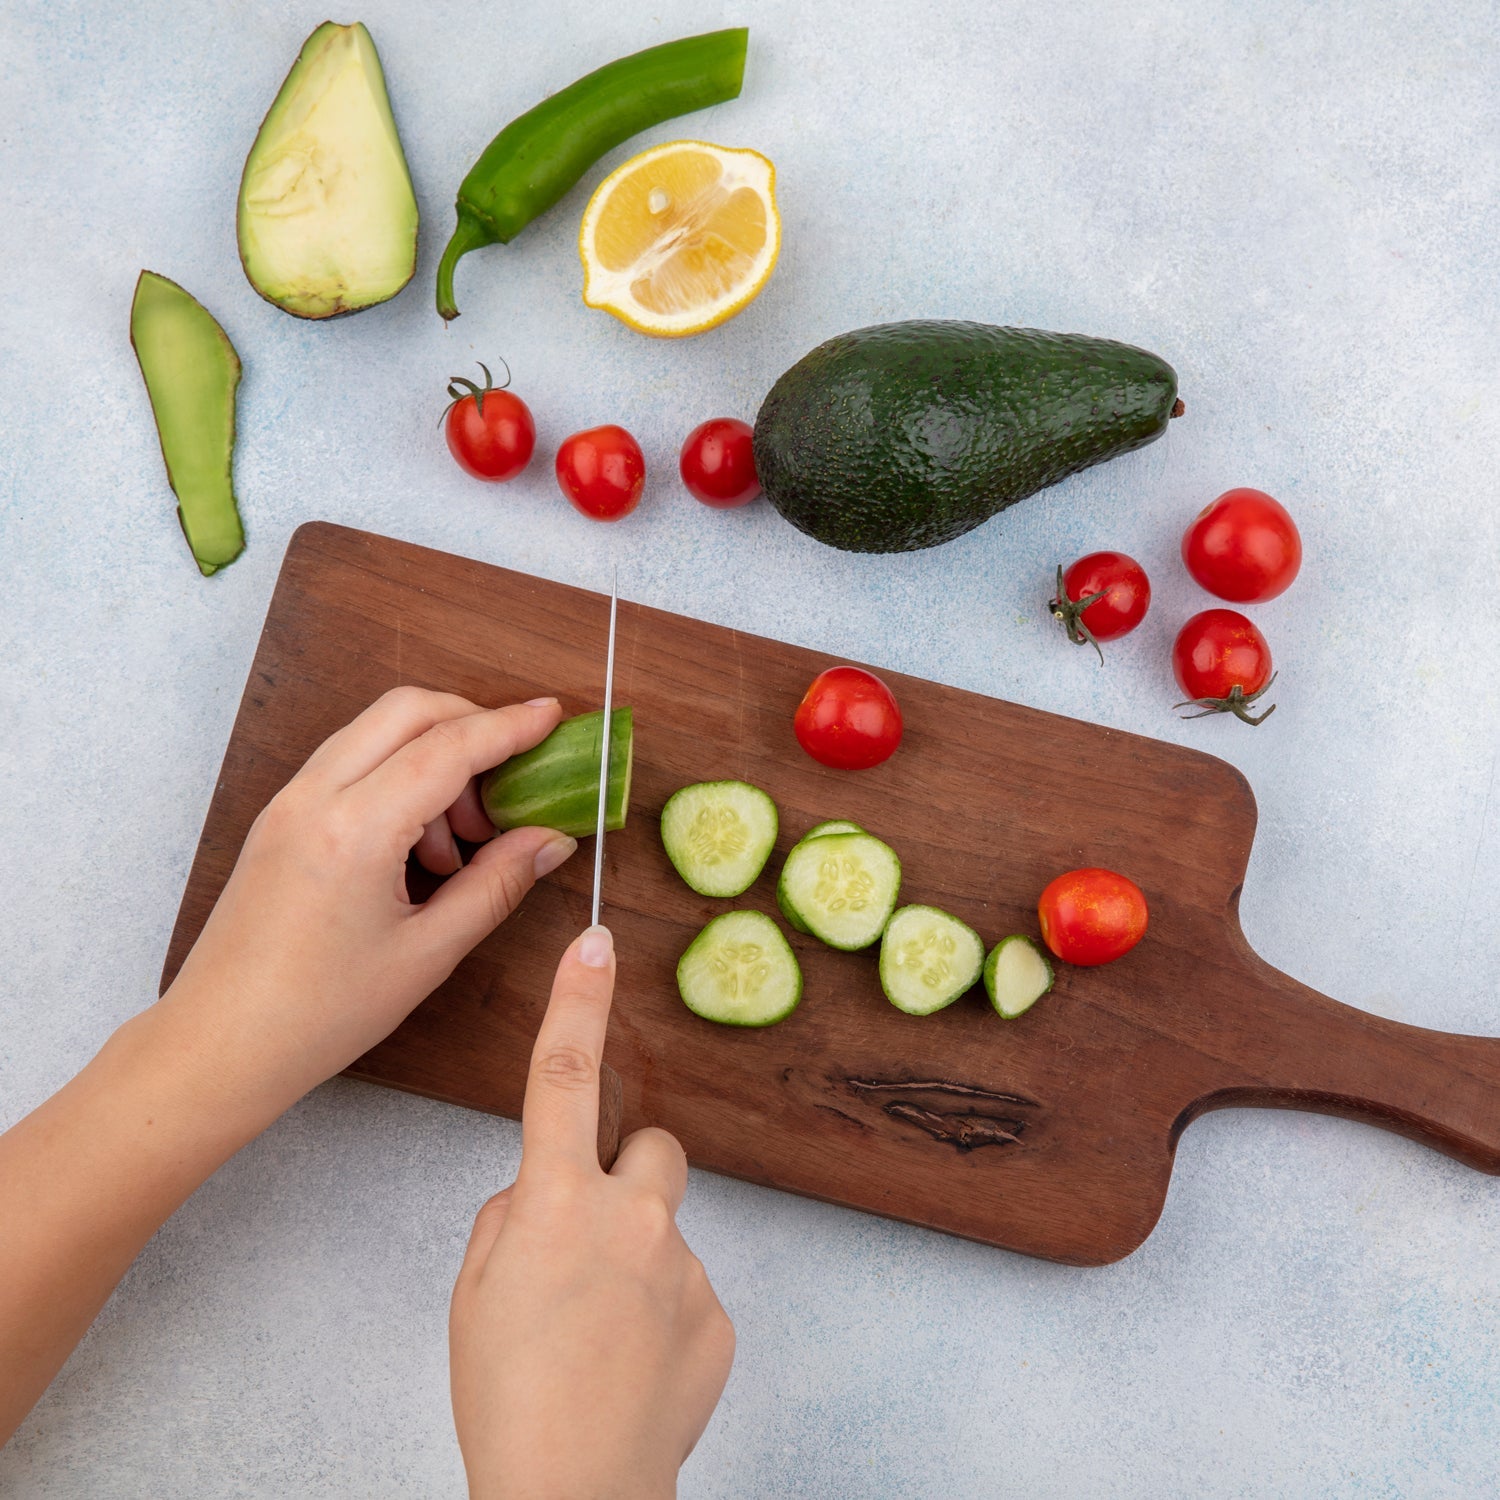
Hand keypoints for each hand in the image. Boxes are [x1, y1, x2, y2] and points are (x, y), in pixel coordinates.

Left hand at [161, 687, 577, 1118]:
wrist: (220, 1044)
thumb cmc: (317, 1014)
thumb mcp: (427, 953)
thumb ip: (496, 885)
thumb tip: (549, 841)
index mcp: (353, 830)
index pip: (447, 748)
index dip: (509, 727)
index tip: (552, 717)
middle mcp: (313, 798)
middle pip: (407, 710)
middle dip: (471, 725)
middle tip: (512, 779)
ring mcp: (289, 802)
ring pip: (377, 731)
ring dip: (434, 757)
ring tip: (462, 842)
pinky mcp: (280, 817)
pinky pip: (351, 764)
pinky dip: (398, 778)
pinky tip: (420, 847)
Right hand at [450, 926, 734, 1499]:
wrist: (571, 1496)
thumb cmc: (508, 1401)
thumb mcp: (473, 1293)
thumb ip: (510, 1216)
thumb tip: (542, 1195)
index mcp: (556, 1201)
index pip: (562, 1076)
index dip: (576, 1002)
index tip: (595, 943)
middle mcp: (633, 1217)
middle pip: (651, 1148)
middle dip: (626, 1175)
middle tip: (589, 1242)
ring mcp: (685, 1265)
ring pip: (666, 1226)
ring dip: (640, 1254)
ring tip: (601, 1332)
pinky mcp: (718, 1313)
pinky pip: (689, 1286)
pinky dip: (663, 1313)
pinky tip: (631, 1364)